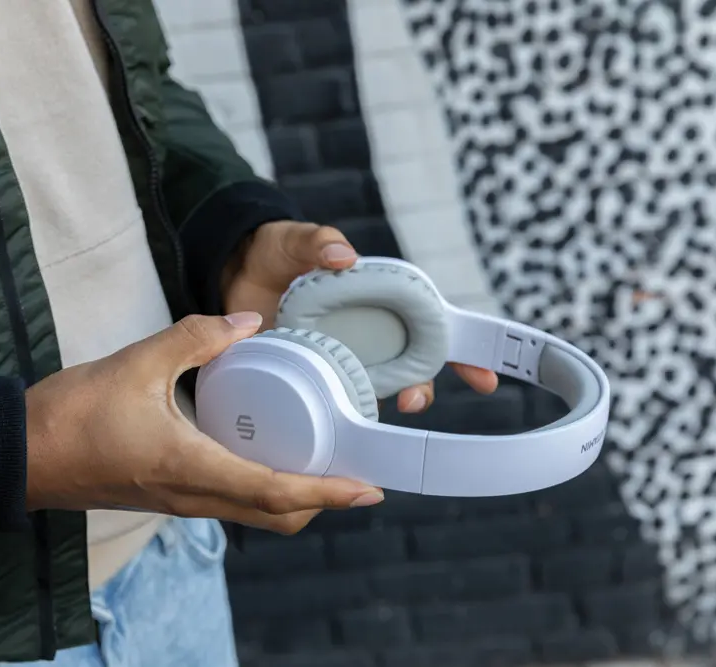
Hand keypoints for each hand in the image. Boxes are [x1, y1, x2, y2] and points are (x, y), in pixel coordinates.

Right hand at [23, 312, 384, 533]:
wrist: (20, 453)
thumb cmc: (71, 414)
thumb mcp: (137, 361)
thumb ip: (197, 336)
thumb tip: (249, 321)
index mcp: (191, 467)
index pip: (275, 491)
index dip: (327, 493)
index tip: (366, 487)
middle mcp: (191, 495)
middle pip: (273, 514)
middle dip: (320, 501)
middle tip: (351, 472)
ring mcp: (178, 500)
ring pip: (251, 511)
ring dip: (291, 496)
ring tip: (319, 460)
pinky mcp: (166, 494)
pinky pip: (227, 501)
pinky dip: (259, 487)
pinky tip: (264, 451)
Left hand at [222, 221, 498, 412]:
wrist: (230, 272)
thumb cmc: (275, 252)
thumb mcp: (295, 239)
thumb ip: (319, 241)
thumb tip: (343, 255)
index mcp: (379, 302)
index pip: (431, 327)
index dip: (463, 353)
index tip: (485, 378)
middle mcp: (366, 335)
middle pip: (410, 370)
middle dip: (422, 390)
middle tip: (412, 401)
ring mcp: (339, 358)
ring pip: (374, 392)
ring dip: (381, 408)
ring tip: (372, 414)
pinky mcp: (308, 375)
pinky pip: (331, 401)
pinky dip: (338, 416)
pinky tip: (335, 427)